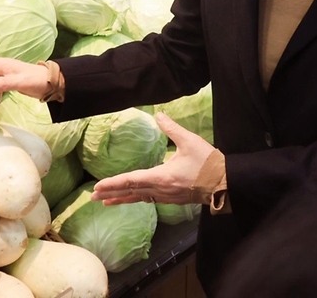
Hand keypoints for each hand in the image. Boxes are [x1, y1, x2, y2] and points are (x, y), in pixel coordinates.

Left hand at [91, 113, 214, 205]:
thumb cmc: (207, 162)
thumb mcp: (189, 141)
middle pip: (131, 192)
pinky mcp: (172, 198)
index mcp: (162, 176)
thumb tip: (158, 114)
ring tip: (105, 201)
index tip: (98, 187)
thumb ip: (171, 128)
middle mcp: (161, 190)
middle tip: (92, 197)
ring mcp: (166, 196)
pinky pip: (148, 199)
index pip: (131, 181)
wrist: (224, 183)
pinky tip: (131, 198)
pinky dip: (135, 198)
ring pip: (138, 198)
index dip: (113, 183)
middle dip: (111, 194)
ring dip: (121, 198)